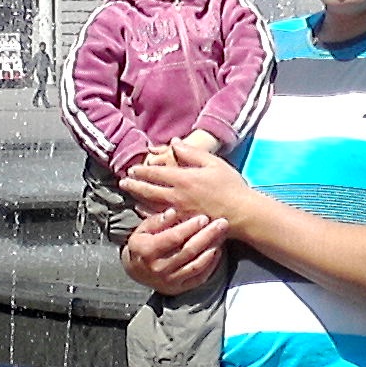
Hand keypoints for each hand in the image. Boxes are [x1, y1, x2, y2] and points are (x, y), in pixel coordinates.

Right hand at [121, 206, 228, 293]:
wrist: (136, 271)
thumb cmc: (142, 245)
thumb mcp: (143, 229)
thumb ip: (157, 220)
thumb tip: (173, 212)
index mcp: (147, 251)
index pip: (174, 238)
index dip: (190, 227)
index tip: (203, 218)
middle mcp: (159, 268)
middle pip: (189, 251)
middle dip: (208, 235)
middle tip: (222, 223)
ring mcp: (170, 280)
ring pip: (197, 264)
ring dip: (212, 249)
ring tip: (222, 235)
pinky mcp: (179, 288)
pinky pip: (199, 277)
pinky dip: (211, 264)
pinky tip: (217, 251)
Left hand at [122, 140, 249, 223]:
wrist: (242, 213)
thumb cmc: (230, 185)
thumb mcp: (213, 162)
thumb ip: (191, 152)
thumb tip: (174, 143)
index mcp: (183, 178)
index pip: (155, 173)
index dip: (141, 171)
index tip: (132, 169)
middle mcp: (176, 196)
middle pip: (148, 190)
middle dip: (134, 186)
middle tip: (123, 183)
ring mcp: (178, 212)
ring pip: (151, 206)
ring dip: (138, 199)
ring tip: (131, 195)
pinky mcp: (183, 224)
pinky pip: (160, 219)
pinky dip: (149, 214)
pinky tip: (144, 212)